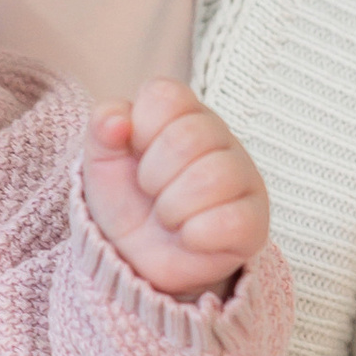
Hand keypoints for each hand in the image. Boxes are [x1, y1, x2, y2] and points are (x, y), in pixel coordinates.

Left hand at [80, 79, 270, 295]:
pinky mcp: (254, 221)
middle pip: (187, 138)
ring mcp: (243, 178)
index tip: (136, 154)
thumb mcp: (101, 162)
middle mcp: (221, 138)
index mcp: (184, 113)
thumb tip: (117, 121)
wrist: (139, 260)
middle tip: (151, 192)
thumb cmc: (127, 201)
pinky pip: (232, 221)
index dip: (140, 130)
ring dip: (172, 208)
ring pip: (212, 178)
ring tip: (169, 218)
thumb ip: (102, 128)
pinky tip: (190, 237)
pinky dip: (197, 235)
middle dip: (152, 176)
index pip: (166, 95)